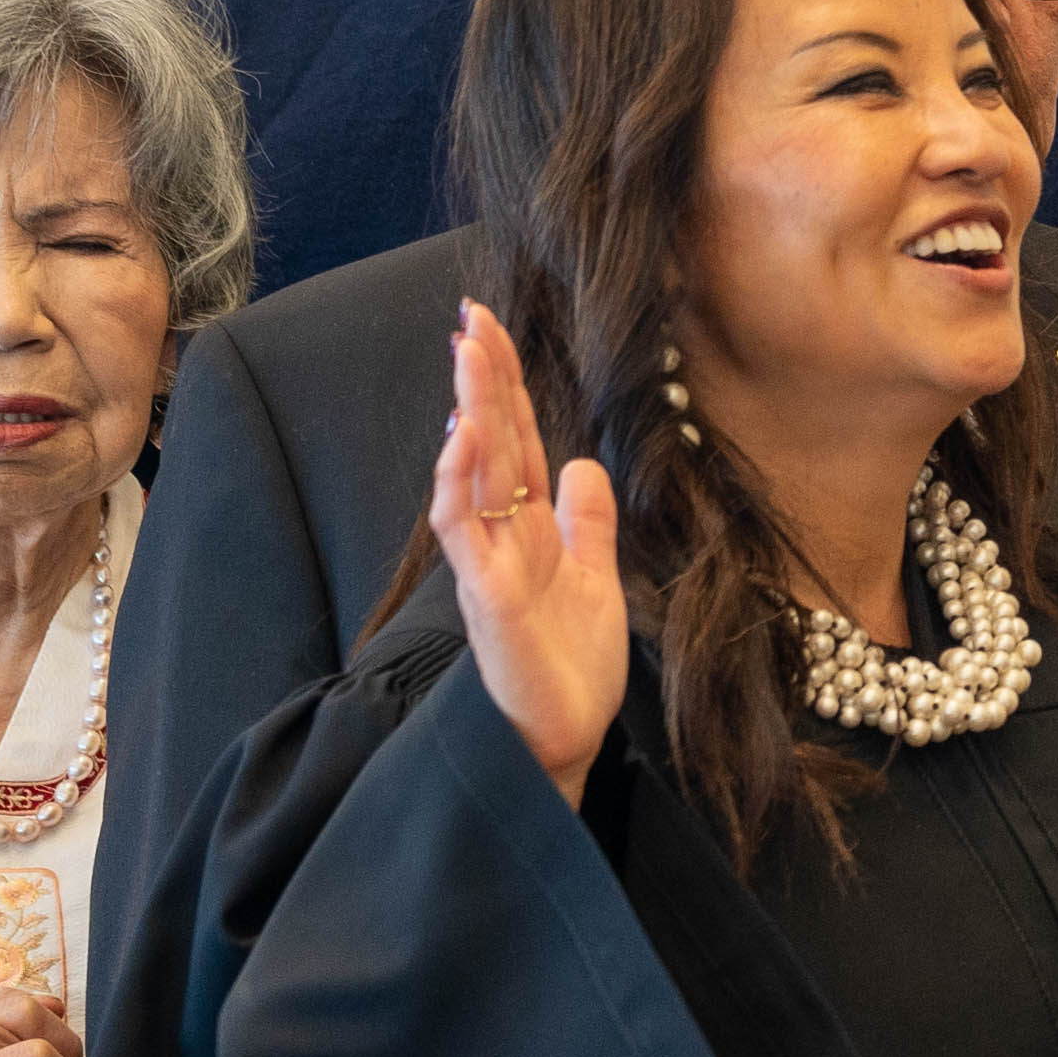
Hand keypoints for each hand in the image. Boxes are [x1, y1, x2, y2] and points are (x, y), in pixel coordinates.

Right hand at [432, 297, 632, 797]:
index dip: (505, 386)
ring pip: (470, 476)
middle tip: (473, 314)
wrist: (565, 741)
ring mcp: (488, 566)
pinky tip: (463, 438)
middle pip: (490, 444)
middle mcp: (500, 539)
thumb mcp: (596, 580)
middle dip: (482, 380)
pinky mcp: (488, 599)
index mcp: (528, 530)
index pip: (514, 442)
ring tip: (468, 353)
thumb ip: (588, 524)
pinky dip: (461, 482)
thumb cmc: (571, 670)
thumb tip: (587, 463)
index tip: (492, 328)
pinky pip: (465, 531)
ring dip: (470, 413)